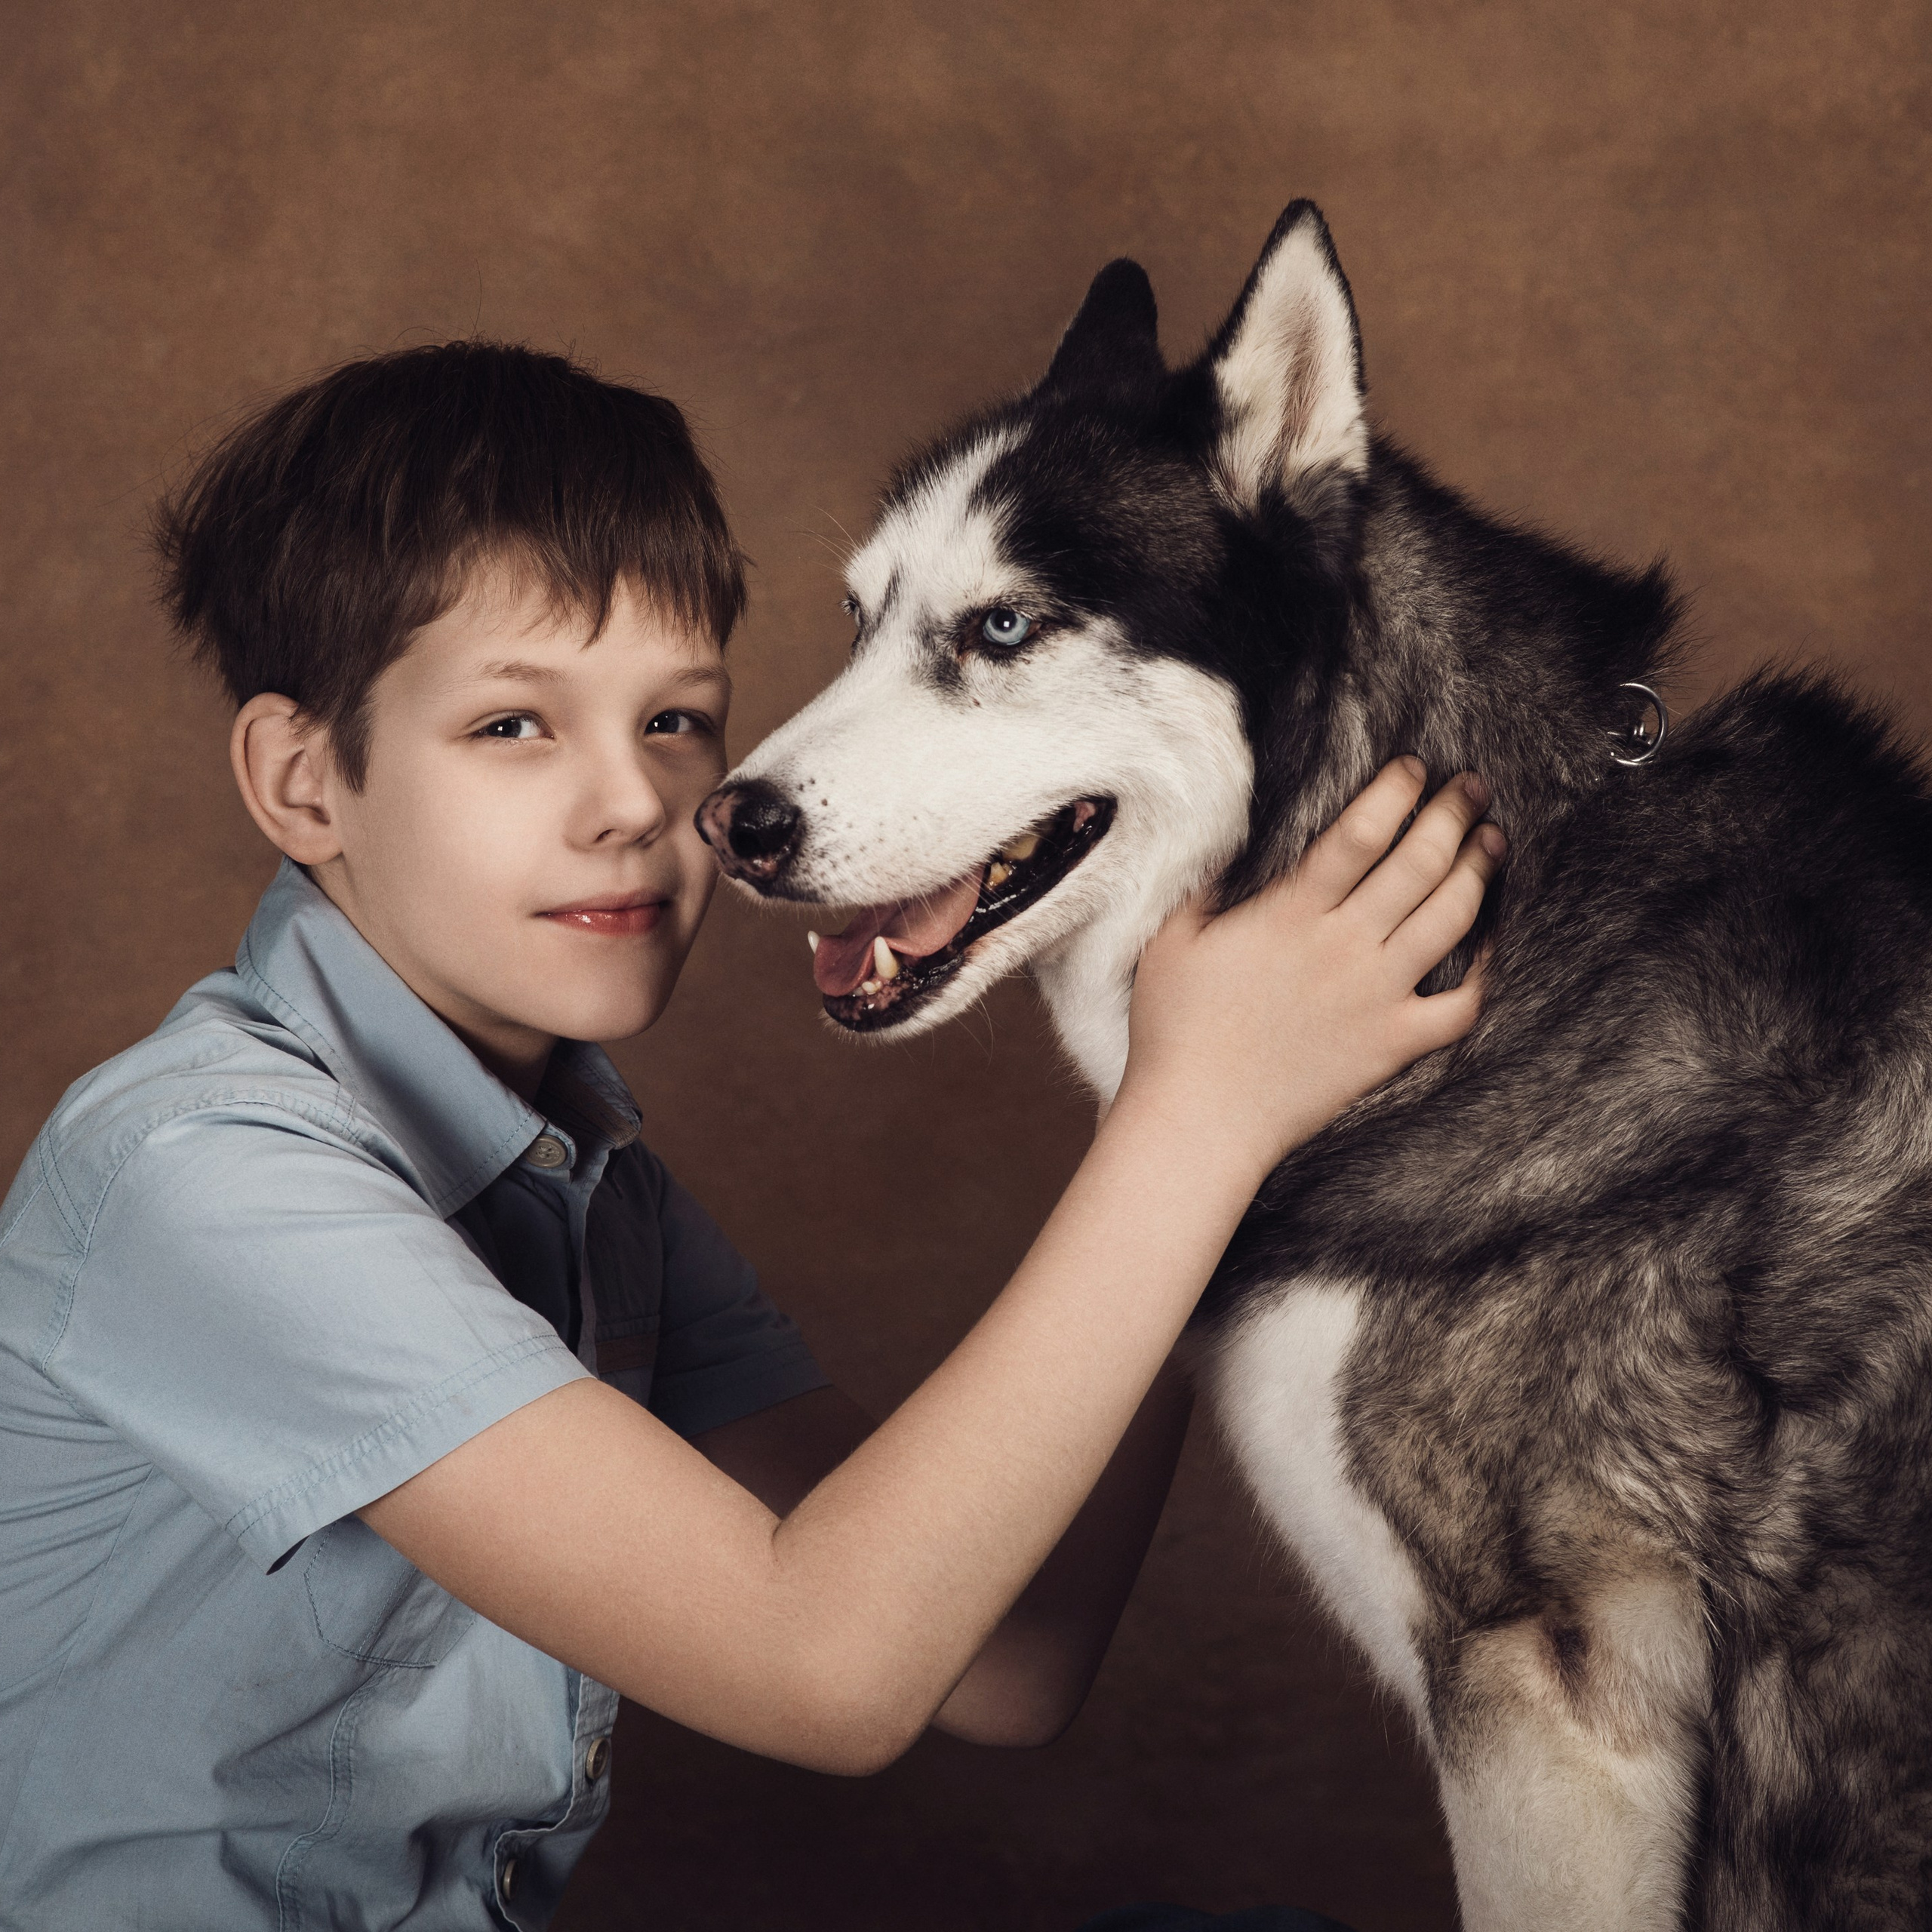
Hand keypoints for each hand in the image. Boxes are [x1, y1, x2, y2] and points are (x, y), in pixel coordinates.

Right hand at [1115, 758, 1501, 1180]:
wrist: (1201, 1120)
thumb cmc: (1175, 1030)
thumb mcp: (1173, 939)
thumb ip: (1209, 884)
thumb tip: (1240, 839)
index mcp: (1291, 914)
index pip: (1361, 833)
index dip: (1395, 792)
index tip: (1415, 767)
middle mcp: (1344, 946)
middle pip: (1418, 863)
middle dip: (1452, 814)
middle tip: (1472, 785)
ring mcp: (1377, 996)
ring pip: (1449, 919)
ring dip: (1478, 871)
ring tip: (1492, 839)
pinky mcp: (1392, 1044)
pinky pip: (1461, 1006)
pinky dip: (1488, 972)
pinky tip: (1496, 943)